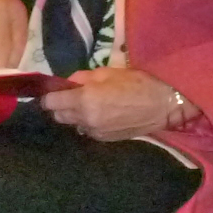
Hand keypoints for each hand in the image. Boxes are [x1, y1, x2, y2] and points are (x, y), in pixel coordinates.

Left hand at [40, 67, 184, 140]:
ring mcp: (95, 132)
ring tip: (90, 104)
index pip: (51, 103)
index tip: (52, 91)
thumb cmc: (138, 82)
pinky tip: (101, 114)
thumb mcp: (107, 72)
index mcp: (85, 100)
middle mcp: (86, 119)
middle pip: (59, 116)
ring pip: (73, 124)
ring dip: (74, 115)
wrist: (164, 104)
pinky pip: (87, 130)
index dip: (49, 96)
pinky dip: (88, 122)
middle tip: (71, 96)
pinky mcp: (105, 139)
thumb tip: (68, 83)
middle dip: (60, 106)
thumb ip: (82, 78)